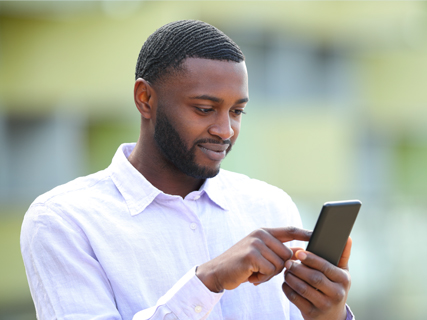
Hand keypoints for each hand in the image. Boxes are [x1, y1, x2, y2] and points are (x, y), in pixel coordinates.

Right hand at [196, 227, 310, 291]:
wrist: (218, 272)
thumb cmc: (242, 265)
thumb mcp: (261, 255)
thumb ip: (279, 252)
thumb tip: (300, 252)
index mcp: (263, 232)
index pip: (289, 230)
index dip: (305, 233)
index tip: (318, 234)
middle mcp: (260, 234)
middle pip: (287, 254)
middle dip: (278, 267)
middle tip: (261, 269)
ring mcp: (255, 243)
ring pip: (280, 264)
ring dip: (269, 274)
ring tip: (254, 272)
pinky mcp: (251, 255)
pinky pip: (270, 270)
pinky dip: (262, 277)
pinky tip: (251, 275)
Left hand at [282, 237, 351, 319]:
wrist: (332, 317)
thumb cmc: (335, 287)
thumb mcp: (342, 272)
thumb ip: (343, 254)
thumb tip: (347, 237)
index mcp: (343, 280)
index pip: (326, 267)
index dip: (311, 259)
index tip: (299, 252)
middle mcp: (336, 294)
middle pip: (314, 278)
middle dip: (298, 269)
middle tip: (288, 262)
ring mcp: (324, 305)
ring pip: (303, 289)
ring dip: (291, 278)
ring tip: (286, 271)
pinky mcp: (312, 313)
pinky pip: (296, 299)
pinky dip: (288, 289)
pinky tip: (285, 283)